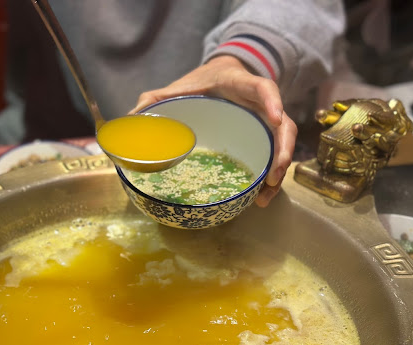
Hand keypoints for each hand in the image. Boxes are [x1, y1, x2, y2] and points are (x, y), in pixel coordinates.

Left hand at [130, 56, 296, 206]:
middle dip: (282, 150)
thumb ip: (154, 100)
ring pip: (281, 145)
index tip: (275, 118)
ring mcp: (262, 122)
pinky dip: (269, 178)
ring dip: (278, 172)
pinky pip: (272, 156)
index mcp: (237, 84)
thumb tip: (130, 120)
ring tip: (265, 197)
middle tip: (273, 175)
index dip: (271, 101)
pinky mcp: (261, 138)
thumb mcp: (177, 88)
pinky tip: (260, 198)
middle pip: (282, 125)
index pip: (261, 87)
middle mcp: (257, 104)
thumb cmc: (198, 84)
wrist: (216, 78)